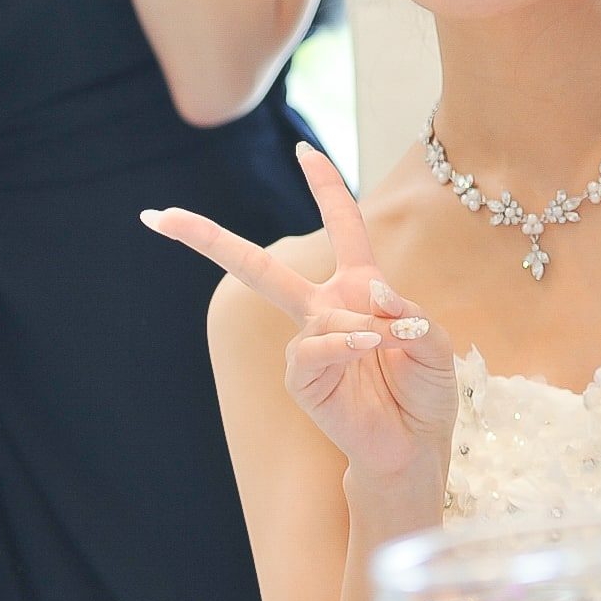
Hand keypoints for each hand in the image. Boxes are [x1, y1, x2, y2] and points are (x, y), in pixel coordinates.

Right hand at [145, 145, 457, 484]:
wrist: (414, 450)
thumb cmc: (425, 394)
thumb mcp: (437, 344)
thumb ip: (412, 312)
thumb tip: (376, 293)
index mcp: (358, 287)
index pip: (342, 225)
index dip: (325, 185)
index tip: (304, 149)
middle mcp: (324, 308)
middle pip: (258, 266)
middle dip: (209, 239)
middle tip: (164, 216)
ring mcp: (309, 343)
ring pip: (318, 311)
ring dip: (362, 324)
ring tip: (391, 343)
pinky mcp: (303, 379)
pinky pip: (314, 346)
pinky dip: (344, 342)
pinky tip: (365, 347)